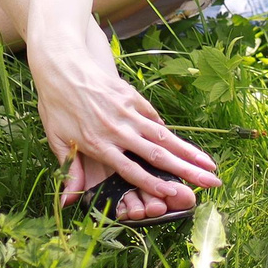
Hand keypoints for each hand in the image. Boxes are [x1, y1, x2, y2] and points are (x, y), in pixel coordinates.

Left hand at [31, 29, 219, 220]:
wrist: (61, 65)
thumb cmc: (56, 105)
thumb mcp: (56, 140)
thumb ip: (69, 171)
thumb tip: (67, 203)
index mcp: (99, 144)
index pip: (132, 169)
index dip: (154, 184)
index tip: (175, 195)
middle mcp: (118, 130)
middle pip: (157, 155)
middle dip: (186, 171)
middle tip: (211, 182)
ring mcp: (128, 112)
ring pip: (163, 136)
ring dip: (188, 152)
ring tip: (210, 165)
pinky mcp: (132, 97)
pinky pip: (153, 118)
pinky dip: (169, 132)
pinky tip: (185, 145)